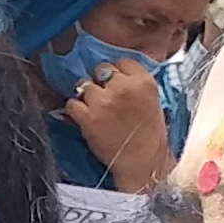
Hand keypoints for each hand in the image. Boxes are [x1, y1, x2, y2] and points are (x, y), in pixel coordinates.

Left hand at [67, 59, 174, 193]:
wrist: (142, 161)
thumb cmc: (149, 134)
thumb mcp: (152, 100)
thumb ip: (135, 85)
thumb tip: (114, 76)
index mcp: (144, 82)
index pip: (122, 62)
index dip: (116, 72)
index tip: (115, 83)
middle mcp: (123, 87)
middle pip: (101, 69)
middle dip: (100, 81)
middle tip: (104, 96)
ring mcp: (103, 101)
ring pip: (83, 85)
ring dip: (86, 95)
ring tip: (93, 108)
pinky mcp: (87, 117)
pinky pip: (71, 103)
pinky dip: (74, 109)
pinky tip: (83, 117)